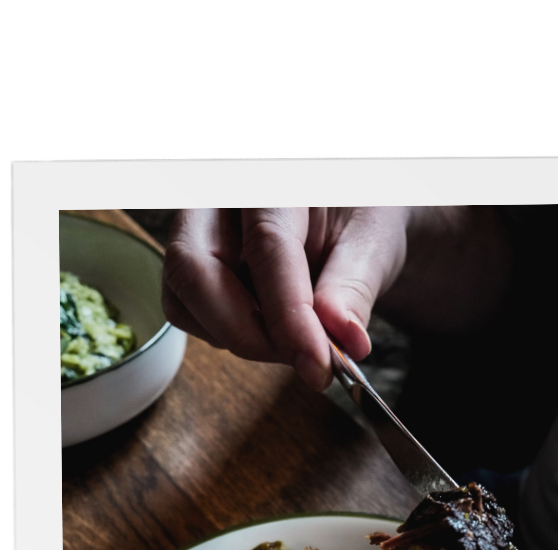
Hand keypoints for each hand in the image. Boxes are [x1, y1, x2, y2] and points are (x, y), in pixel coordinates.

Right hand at [162, 207, 410, 390]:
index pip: (267, 246)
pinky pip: (185, 312)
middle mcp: (219, 196)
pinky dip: (223, 335)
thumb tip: (343, 338)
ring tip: (293, 341)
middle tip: (301, 361)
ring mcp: (195, 230)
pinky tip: (267, 328)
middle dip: (246, 333)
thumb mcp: (374, 242)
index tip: (316, 364)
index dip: (289, 315)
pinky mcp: (189, 264)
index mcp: (272, 178)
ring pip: (184, 297)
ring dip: (237, 338)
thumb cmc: (357, 218)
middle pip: (196, 268)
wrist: (346, 219)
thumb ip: (355, 287)